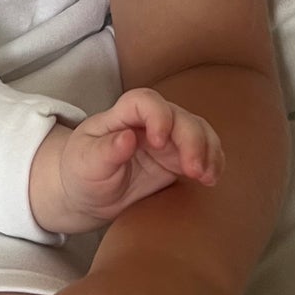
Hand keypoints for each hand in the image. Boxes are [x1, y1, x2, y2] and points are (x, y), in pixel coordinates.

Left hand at [29, 90, 222, 233]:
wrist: (87, 193)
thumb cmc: (82, 172)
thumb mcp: (86, 164)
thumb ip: (106, 151)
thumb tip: (128, 138)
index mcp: (122, 116)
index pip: (145, 102)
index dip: (158, 116)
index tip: (159, 142)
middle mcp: (149, 123)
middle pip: (180, 117)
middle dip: (192, 141)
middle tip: (193, 171)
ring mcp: (167, 140)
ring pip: (198, 132)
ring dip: (208, 151)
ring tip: (207, 177)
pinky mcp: (178, 159)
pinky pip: (204, 152)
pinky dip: (213, 162)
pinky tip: (211, 179)